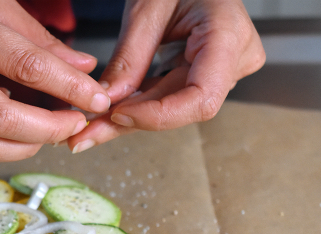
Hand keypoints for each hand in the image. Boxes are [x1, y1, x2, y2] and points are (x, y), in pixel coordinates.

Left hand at [67, 0, 264, 152]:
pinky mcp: (206, 73)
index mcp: (228, 35)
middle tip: (86, 133)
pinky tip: (107, 115)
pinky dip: (138, 104)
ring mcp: (224, 69)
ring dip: (129, 118)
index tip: (118, 114)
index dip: (159, 115)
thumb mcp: (147, 8)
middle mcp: (234, 59)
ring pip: (172, 107)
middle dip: (130, 121)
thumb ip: (130, 57)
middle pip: (181, 108)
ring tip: (89, 127)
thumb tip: (108, 100)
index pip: (201, 98)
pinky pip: (170, 96)